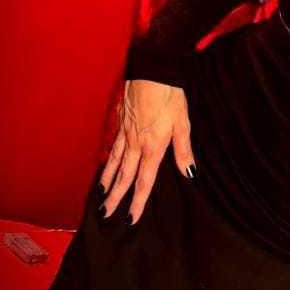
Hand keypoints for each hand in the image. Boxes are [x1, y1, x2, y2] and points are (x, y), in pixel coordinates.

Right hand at [99, 79, 195, 225]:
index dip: (137, 202)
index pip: (144, 181)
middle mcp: (136, 143)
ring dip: (108, 181)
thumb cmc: (170, 96)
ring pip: (114, 162)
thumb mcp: (183, 123)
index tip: (130, 219)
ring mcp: (126, 133)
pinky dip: (107, 160)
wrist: (151, 71)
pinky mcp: (121, 122)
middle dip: (115, 197)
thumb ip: (183, 150)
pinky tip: (105, 166)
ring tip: (101, 195)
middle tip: (105, 214)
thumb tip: (188, 173)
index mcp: (153, 146)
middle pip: (124, 176)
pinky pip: (113, 146)